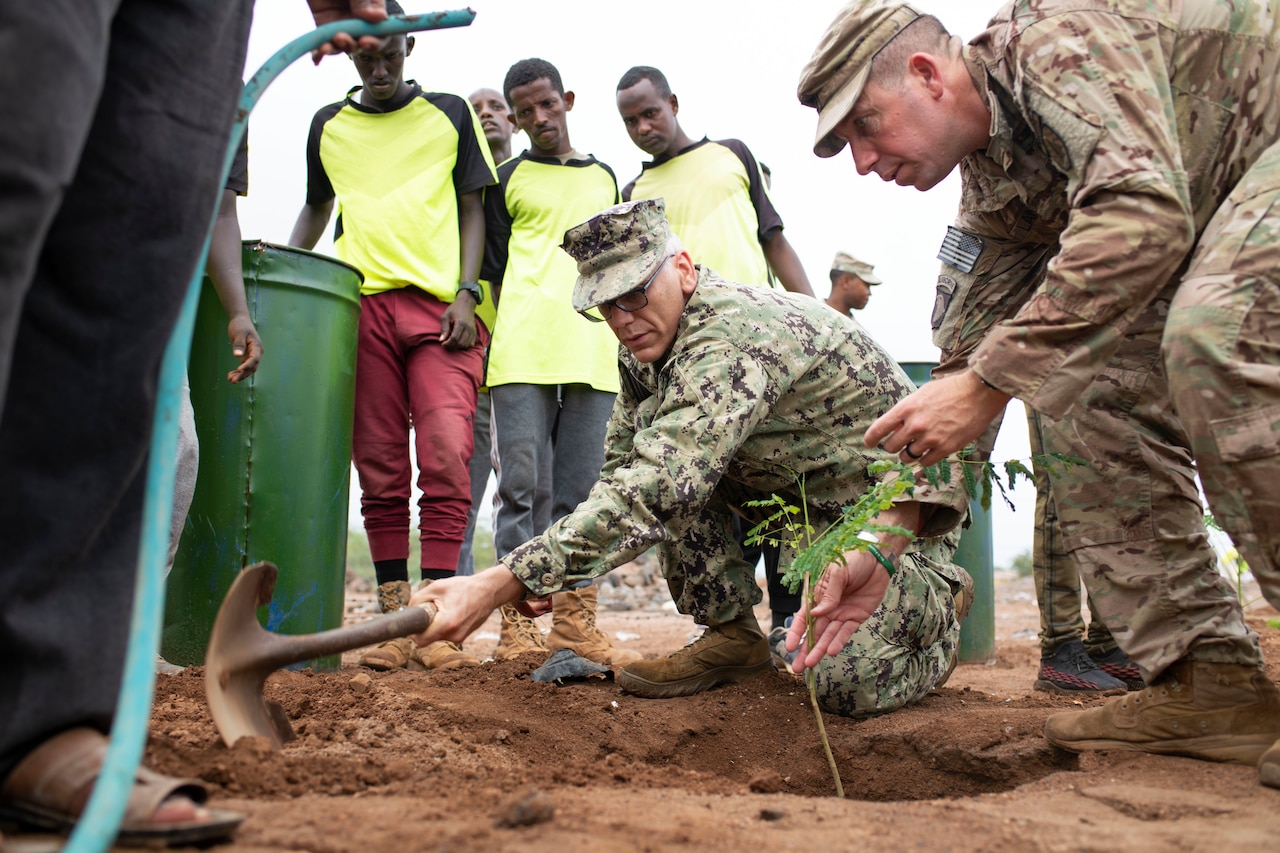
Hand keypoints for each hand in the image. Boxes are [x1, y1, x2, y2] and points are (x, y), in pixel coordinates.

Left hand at [225, 315, 262, 382]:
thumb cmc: (240, 326)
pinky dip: (239, 371)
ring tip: (230, 379)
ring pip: (249, 369)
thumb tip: (237, 356)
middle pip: (252, 367)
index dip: (247, 366)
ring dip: (241, 375)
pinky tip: (231, 375)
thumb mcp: (239, 334)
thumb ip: (239, 345)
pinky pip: (244, 366)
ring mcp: (252, 355)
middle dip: (243, 374)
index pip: (254, 359)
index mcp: (257, 347)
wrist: (240, 320)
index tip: (238, 370)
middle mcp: (256, 352)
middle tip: (232, 380)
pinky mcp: (247, 356)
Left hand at [306, 0, 388, 63]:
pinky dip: (320, 52)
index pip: (381, 32)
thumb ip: (365, 0)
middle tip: (343, 39)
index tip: (366, 41)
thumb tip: (379, 18)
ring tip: (328, 45)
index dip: (375, 41)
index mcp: (374, 10)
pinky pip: (323, 42)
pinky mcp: (323, 25)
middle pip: (362, 42)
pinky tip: (317, 56)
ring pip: (342, 45)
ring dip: (336, 48)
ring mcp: (342, 24)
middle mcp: (360, 20)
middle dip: (354, 45)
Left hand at [408, 565, 527, 644]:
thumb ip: (418, 599)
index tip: (414, 623)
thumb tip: (408, 611)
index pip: (420, 640)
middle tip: (432, 609)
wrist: (489, 591)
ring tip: (445, 609)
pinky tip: (452, 612)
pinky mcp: (464, 637)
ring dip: (436, 625)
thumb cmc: (463, 587)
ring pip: (437, 636)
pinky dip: (444, 626)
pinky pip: (446, 634)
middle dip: (426, 626)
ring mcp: (460, 637)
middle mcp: (454, 634)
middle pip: (428, 638)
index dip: (413, 632)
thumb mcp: (437, 587)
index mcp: (447, 623)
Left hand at [439, 294, 477, 349]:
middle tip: (446, 344)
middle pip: (460, 343)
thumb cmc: (454, 309)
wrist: (466, 304)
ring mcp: (473, 331)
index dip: (448, 343)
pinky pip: (471, 344)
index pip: (454, 338)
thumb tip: (441, 340)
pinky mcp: (475, 333)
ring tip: (452, 343)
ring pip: (466, 345)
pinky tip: (459, 343)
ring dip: (458, 347)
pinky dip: (464, 346)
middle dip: (452, 346)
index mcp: (460, 322)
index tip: (442, 344)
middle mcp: (468, 328)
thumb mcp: (446, 316)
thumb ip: (444, 328)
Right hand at [785, 551, 889, 672]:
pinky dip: (838, 642)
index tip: (789, 647)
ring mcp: (841, 614)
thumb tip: (817, 614)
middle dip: (805, 649)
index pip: (803, 617)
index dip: (796, 632)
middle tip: (796, 668)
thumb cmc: (852, 559)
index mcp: (817, 596)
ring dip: (819, 650)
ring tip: (810, 665)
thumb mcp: (837, 572)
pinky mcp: (857, 617)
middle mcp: (827, 608)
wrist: (877, 559)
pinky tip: (831, 652)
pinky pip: (846, 632)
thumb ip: (828, 594)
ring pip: (828, 636)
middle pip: (814, 632)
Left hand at [864, 370, 1009, 466]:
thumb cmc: (950, 390)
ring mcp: (930, 438)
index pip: (879, 429)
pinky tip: (929, 451)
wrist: (979, 393)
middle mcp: (915, 425)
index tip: (869, 443)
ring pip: (907, 457)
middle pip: (891, 447)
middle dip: (892, 446)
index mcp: (906, 408)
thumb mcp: (922, 394)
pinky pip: (925, 462)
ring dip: (908, 453)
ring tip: (915, 447)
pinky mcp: (945, 448)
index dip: (871, 439)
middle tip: (898, 444)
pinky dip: (924, 459)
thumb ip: (907, 410)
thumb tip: (895, 425)